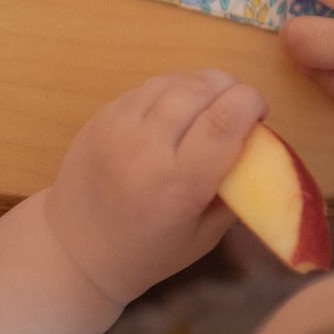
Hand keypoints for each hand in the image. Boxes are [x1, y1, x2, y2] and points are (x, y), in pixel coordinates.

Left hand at [44, 71, 264, 304]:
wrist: (73, 250)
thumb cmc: (148, 252)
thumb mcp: (205, 235)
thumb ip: (236, 188)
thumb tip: (259, 144)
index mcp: (178, 184)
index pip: (227, 119)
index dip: (252, 102)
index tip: (259, 113)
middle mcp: (146, 149)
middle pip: (203, 88)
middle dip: (231, 89)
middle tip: (237, 108)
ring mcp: (118, 128)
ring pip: (176, 80)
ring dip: (202, 87)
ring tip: (207, 108)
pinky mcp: (101, 117)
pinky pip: (150, 86)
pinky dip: (173, 92)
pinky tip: (176, 112)